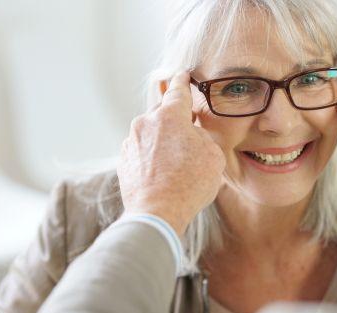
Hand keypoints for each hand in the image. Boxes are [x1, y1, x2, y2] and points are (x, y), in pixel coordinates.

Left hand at [117, 72, 225, 234]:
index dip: (183, 82)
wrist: (157, 213)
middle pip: (163, 115)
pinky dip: (151, 159)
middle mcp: (145, 123)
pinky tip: (162, 175)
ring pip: (151, 134)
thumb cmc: (189, 184)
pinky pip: (141, 153)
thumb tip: (191, 135)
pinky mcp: (123, 162)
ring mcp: (131, 142)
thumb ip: (202, 137)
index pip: (178, 91)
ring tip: (177, 166)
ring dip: (163, 143)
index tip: (183, 74)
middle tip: (189, 137)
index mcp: (169, 115)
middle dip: (175, 122)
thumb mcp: (212, 156)